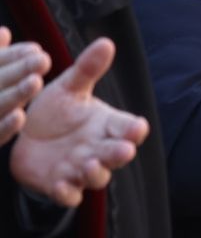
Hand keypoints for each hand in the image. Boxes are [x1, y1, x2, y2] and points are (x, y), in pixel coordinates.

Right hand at [0, 27, 49, 142]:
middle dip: (17, 71)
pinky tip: (20, 116)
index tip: (36, 49)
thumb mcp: (0, 78)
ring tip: (35, 82)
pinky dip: (4, 127)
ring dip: (15, 95)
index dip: (11, 56)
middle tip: (43, 59)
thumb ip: (0, 59)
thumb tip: (3, 32)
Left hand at [9, 38, 149, 207]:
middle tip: (122, 150)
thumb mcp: (69, 88)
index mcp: (106, 125)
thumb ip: (88, 69)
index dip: (134, 130)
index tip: (138, 128)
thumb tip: (107, 43)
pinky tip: (62, 185)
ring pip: (97, 177)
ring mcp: (80, 169)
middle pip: (117, 154)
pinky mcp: (59, 185)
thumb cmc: (54, 112)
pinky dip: (67, 193)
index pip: (128, 128)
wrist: (24, 138)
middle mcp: (99, 149)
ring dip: (96, 173)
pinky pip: (68, 194)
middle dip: (120, 154)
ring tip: (88, 165)